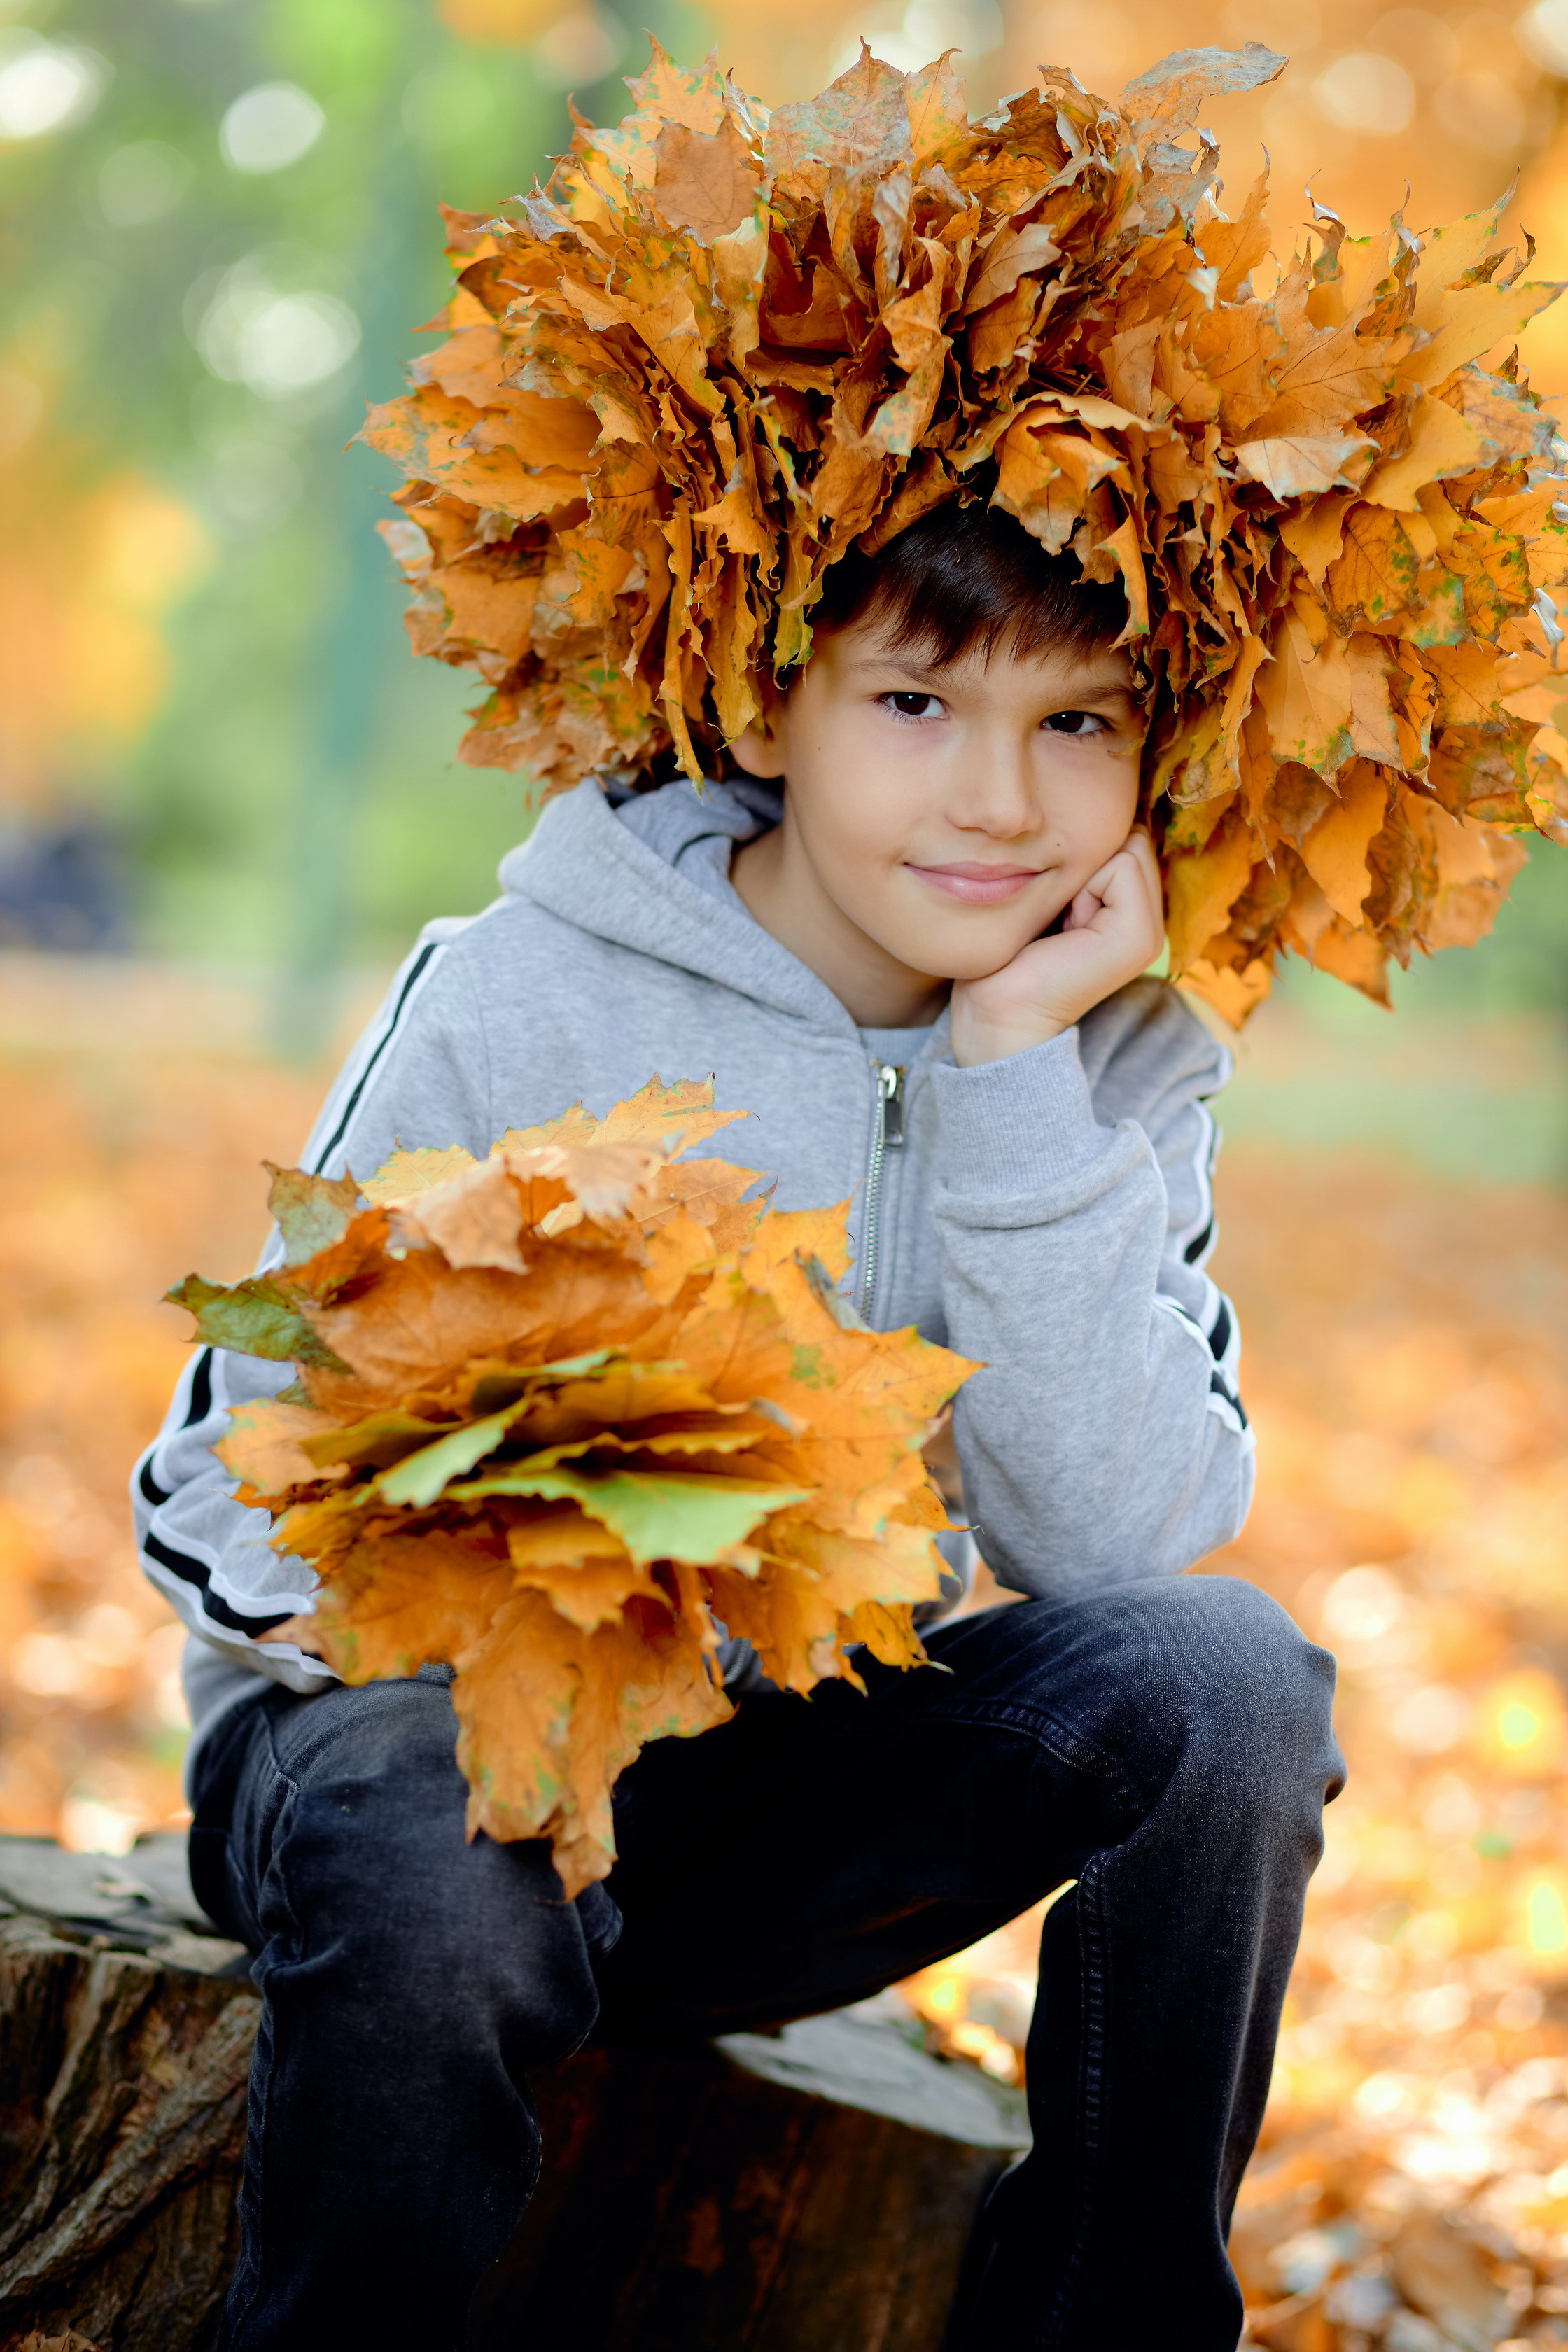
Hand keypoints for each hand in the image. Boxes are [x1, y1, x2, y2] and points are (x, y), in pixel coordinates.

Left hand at [949, 828, 1165, 1066]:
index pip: (1127, 835)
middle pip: (1132, 836)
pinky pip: (1121, 866)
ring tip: (1060, 921)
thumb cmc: (1007, 954)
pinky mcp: (1138, 937)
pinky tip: (1064, 929)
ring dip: (1082, 873)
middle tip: (1057, 912)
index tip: (1056, 902)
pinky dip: (1084, 886)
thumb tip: (1090, 810)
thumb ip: (1082, 863)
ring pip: (1128, 846)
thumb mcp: (1050, 895)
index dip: (1082, 854)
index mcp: (1133, 911)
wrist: (996, 1013)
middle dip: (1086, 860)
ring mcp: (1151, 932)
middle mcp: (1151, 921)